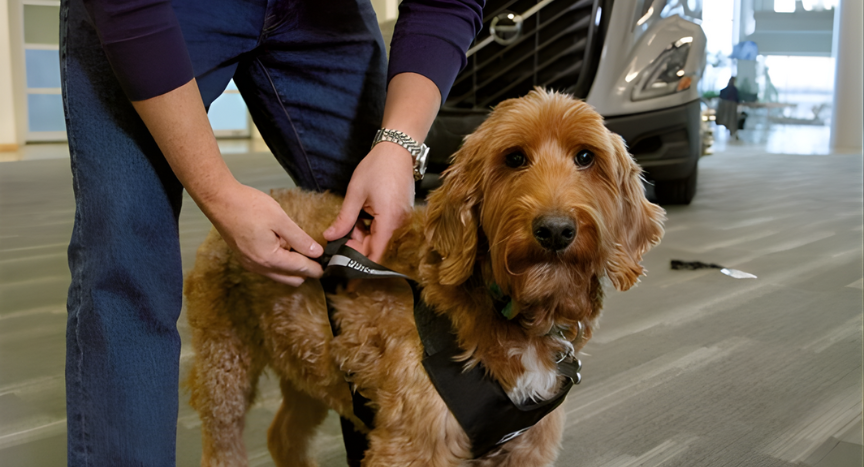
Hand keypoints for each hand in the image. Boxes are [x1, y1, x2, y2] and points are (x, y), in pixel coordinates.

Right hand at [202, 182, 323, 285]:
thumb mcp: (280, 220)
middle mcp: (258, 267)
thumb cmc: (247, 206)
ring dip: (292, 266)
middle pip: (291, 279)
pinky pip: (268, 268)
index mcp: (269, 259)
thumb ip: (299, 238)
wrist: (219, 200)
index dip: (316, 267)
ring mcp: (250, 264)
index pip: (300, 269)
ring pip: (279, 275)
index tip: (328, 264)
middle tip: (316, 254)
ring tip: (299, 246)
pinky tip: (282, 244)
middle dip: (306, 270)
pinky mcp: (245, 258)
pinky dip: (279, 262)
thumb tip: (316, 252)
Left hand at [323, 142, 414, 261]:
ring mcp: (402, 218)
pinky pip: (385, 228)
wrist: (398, 149)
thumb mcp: (355, 194)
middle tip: (338, 241)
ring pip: (380, 238)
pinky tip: (360, 219)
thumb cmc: (377, 167)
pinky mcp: (402, 213)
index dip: (359, 263)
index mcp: (389, 220)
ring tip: (348, 225)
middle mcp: (399, 223)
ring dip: (363, 237)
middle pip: (377, 247)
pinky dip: (372, 228)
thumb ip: (344, 219)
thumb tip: (329, 237)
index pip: (375, 254)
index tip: (344, 265)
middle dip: (357, 247)